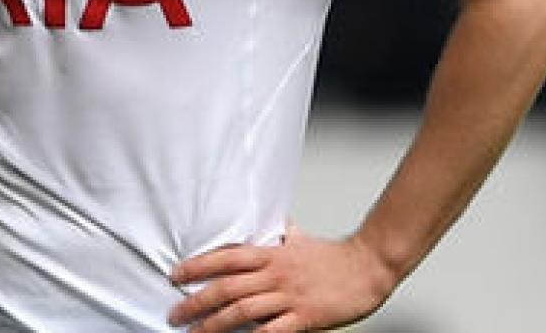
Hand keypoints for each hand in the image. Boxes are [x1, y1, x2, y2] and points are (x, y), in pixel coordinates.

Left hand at [168, 227, 395, 331]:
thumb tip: (269, 223)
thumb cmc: (334, 256)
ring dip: (214, 324)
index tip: (175, 276)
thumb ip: (279, 233)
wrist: (370, 266)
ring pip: (243, 311)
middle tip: (175, 314)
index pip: (224, 258)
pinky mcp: (306, 317)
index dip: (197, 266)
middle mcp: (275, 274)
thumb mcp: (299, 238)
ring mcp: (289, 296)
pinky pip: (273, 331)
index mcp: (271, 254)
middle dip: (196, 302)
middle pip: (226, 287)